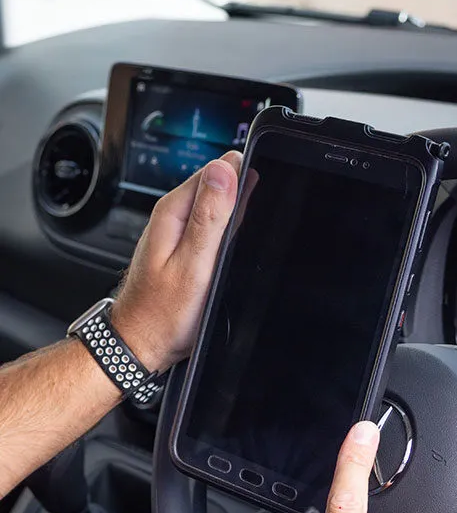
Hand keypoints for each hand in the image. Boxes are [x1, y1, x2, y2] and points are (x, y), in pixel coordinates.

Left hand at [112, 151, 240, 371]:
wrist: (141, 344)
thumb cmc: (163, 313)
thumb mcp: (194, 264)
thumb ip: (210, 216)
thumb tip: (224, 169)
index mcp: (174, 210)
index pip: (217, 168)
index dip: (244, 175)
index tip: (259, 194)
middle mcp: (174, 215)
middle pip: (219, 184)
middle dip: (243, 195)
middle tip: (251, 229)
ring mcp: (179, 230)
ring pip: (219, 206)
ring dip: (238, 215)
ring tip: (241, 242)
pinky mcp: (186, 246)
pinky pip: (214, 227)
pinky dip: (229, 232)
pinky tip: (234, 248)